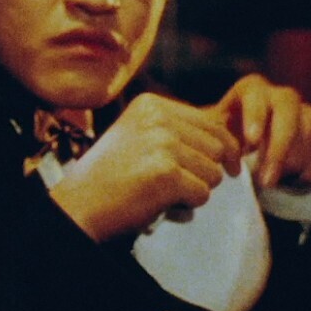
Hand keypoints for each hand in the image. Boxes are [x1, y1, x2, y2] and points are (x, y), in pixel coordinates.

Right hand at [52, 92, 240, 242]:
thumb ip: (177, 132)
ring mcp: (162, 143)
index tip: (227, 169)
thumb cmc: (111, 178)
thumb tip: (232, 144)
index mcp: (151, 104)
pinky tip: (158, 203)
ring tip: (162, 192)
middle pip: (218, 148)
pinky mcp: (165, 172)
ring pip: (214, 173)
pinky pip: (202, 194)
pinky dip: (186, 206)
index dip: (222, 151)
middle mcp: (158, 118)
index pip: (211, 125)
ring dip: (195, 190)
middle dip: (205, 172)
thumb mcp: (140, 137)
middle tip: (176, 186)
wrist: (79, 205)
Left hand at [214, 74, 310, 189]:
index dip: (255, 117)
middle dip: (279, 145)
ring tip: (279, 183)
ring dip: (296, 157)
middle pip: (288, 106)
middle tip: (267, 180)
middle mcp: (282, 95)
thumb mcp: (217, 137)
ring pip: (310, 123)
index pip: (255, 94)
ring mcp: (306, 111)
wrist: (252, 149)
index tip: (251, 144)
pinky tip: (303, 180)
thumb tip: (233, 165)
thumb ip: (220, 144)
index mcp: (252, 90)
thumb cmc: (230, 139)